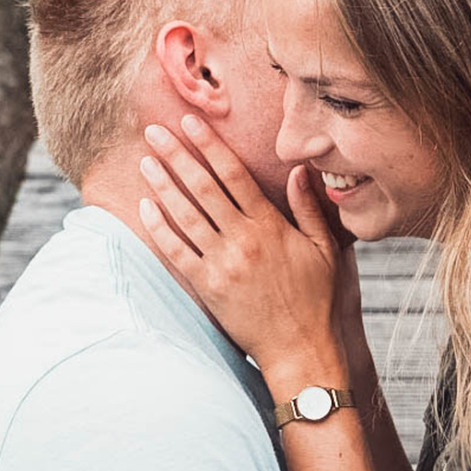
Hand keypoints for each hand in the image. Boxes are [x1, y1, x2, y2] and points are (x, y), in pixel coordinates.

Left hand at [136, 114, 346, 387]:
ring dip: (162, 185)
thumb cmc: (317, 300)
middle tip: (154, 130)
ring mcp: (223, 264)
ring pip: (185, 215)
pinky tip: (146, 207)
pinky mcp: (208, 288)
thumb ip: (308, 208)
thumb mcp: (325, 249)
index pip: (234, 174)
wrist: (301, 349)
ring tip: (145, 161)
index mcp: (270, 226)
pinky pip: (177, 252)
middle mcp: (243, 240)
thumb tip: (299, 170)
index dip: (210, 144)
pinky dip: (159, 228)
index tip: (190, 122)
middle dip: (176, 154)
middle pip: (202, 187)